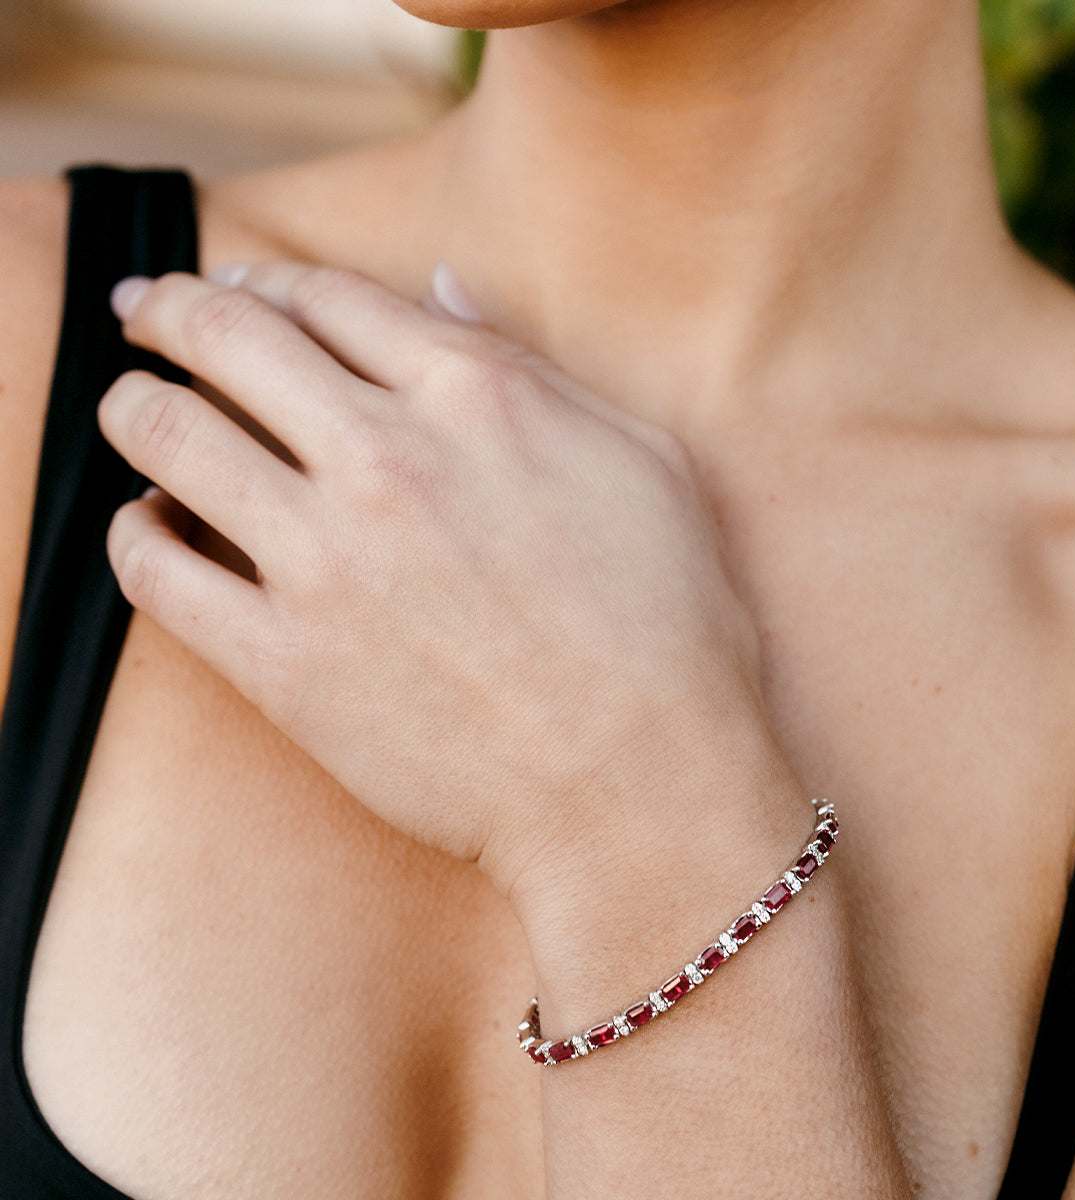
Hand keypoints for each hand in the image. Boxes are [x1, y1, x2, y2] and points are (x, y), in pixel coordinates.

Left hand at [99, 264, 776, 905]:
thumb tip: (443, 289)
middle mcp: (388, 458)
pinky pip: (155, 571)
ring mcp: (325, 560)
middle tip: (143, 311)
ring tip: (133, 407)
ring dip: (133, 404)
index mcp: (477, 399)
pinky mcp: (283, 662)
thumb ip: (534, 365)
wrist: (640, 786)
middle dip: (167, 308)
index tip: (241, 292)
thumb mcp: (642, 460)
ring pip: (167, 434)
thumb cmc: (669, 628)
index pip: (327, 298)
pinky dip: (132, 530)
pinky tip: (150, 523)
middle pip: (226, 335)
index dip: (269, 281)